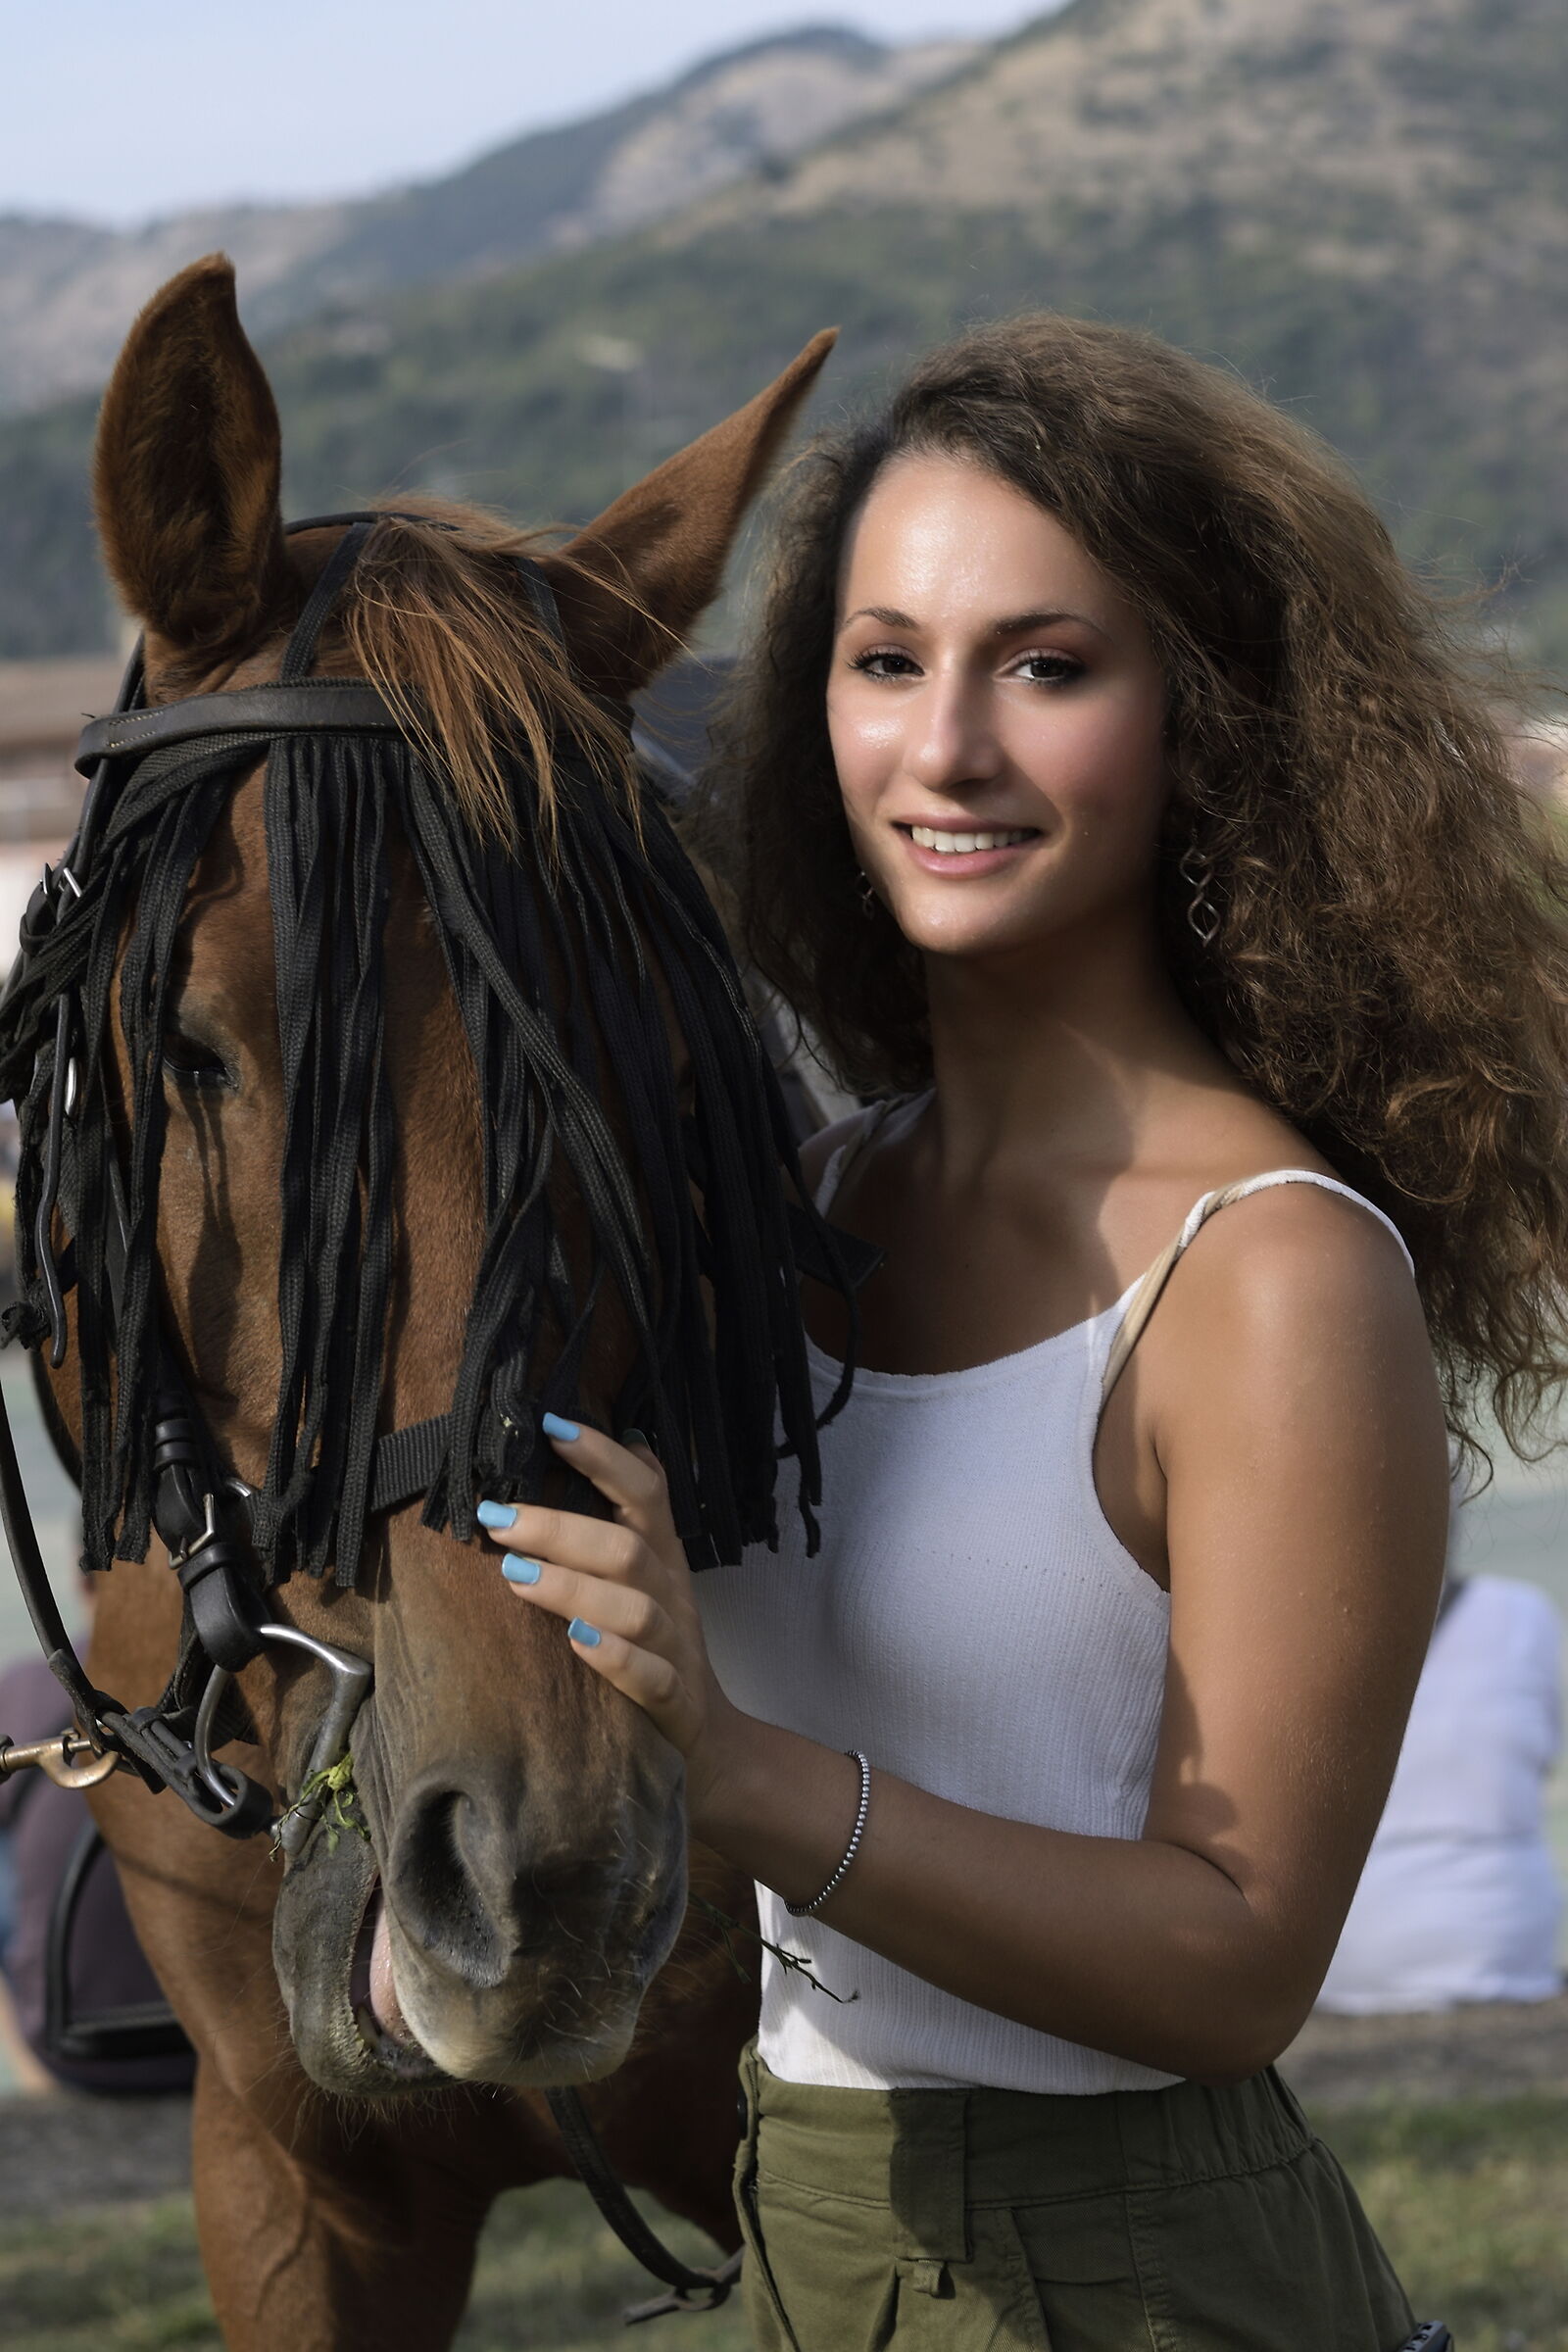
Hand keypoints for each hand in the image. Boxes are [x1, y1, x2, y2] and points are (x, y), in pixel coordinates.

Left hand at [476, 1418, 739, 1810]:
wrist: (707, 1740)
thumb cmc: (651, 1647)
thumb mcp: (644, 1579)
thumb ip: (621, 1521)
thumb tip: (599, 1442)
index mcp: (663, 1556)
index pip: (646, 1492)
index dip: (604, 1457)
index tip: (550, 1426)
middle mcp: (671, 1593)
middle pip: (626, 1549)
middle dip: (560, 1528)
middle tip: (496, 1517)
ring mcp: (675, 1648)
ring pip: (634, 1609)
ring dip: (573, 1588)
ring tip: (514, 1575)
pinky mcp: (672, 1701)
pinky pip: (649, 1676)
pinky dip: (613, 1657)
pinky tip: (574, 1641)